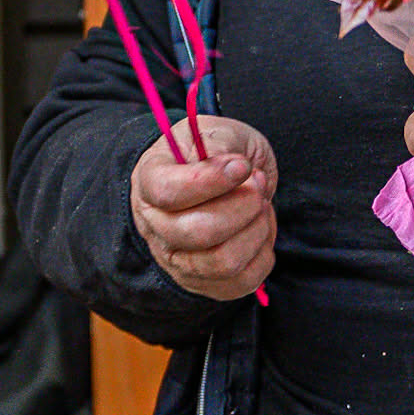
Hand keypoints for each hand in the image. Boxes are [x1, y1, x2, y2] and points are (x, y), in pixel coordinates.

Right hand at [131, 116, 278, 301]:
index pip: (167, 192)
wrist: (222, 179)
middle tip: (258, 183)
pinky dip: (263, 254)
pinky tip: (260, 229)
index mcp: (150, 180)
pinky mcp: (205, 283)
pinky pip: (242, 281)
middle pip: (198, 232)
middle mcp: (156, 226)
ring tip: (261, 205)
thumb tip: (233, 168)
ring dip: (257, 229)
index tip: (242, 166)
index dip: (210, 181)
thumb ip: (221, 144)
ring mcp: (178, 260)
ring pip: (223, 261)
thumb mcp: (218, 132)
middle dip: (243, 206)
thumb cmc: (216, 153)